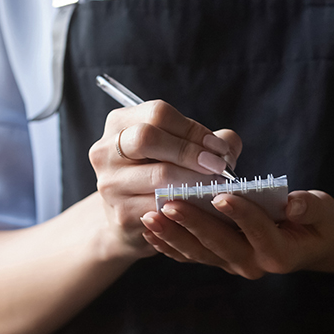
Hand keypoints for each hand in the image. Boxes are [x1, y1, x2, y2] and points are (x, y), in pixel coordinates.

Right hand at [88, 100, 241, 258]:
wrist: (131, 219)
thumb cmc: (162, 174)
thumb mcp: (179, 149)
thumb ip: (209, 141)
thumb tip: (227, 147)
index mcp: (120, 123)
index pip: (158, 114)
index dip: (193, 129)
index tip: (218, 148)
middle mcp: (106, 150)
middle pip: (148, 137)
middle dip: (191, 151)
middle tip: (219, 166)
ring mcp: (110, 183)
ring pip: (159, 174)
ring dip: (195, 179)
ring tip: (217, 185)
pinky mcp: (121, 213)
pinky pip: (162, 205)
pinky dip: (188, 204)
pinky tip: (203, 205)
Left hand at [139, 190, 333, 278]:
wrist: (312, 245)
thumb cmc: (319, 223)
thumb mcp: (325, 212)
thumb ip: (310, 207)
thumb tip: (293, 202)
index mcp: (280, 252)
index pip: (258, 230)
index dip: (241, 214)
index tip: (220, 195)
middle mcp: (255, 264)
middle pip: (219, 244)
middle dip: (193, 224)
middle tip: (169, 204)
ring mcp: (234, 264)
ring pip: (199, 252)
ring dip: (173, 235)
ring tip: (151, 215)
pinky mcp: (221, 260)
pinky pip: (191, 255)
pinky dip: (169, 244)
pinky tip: (150, 229)